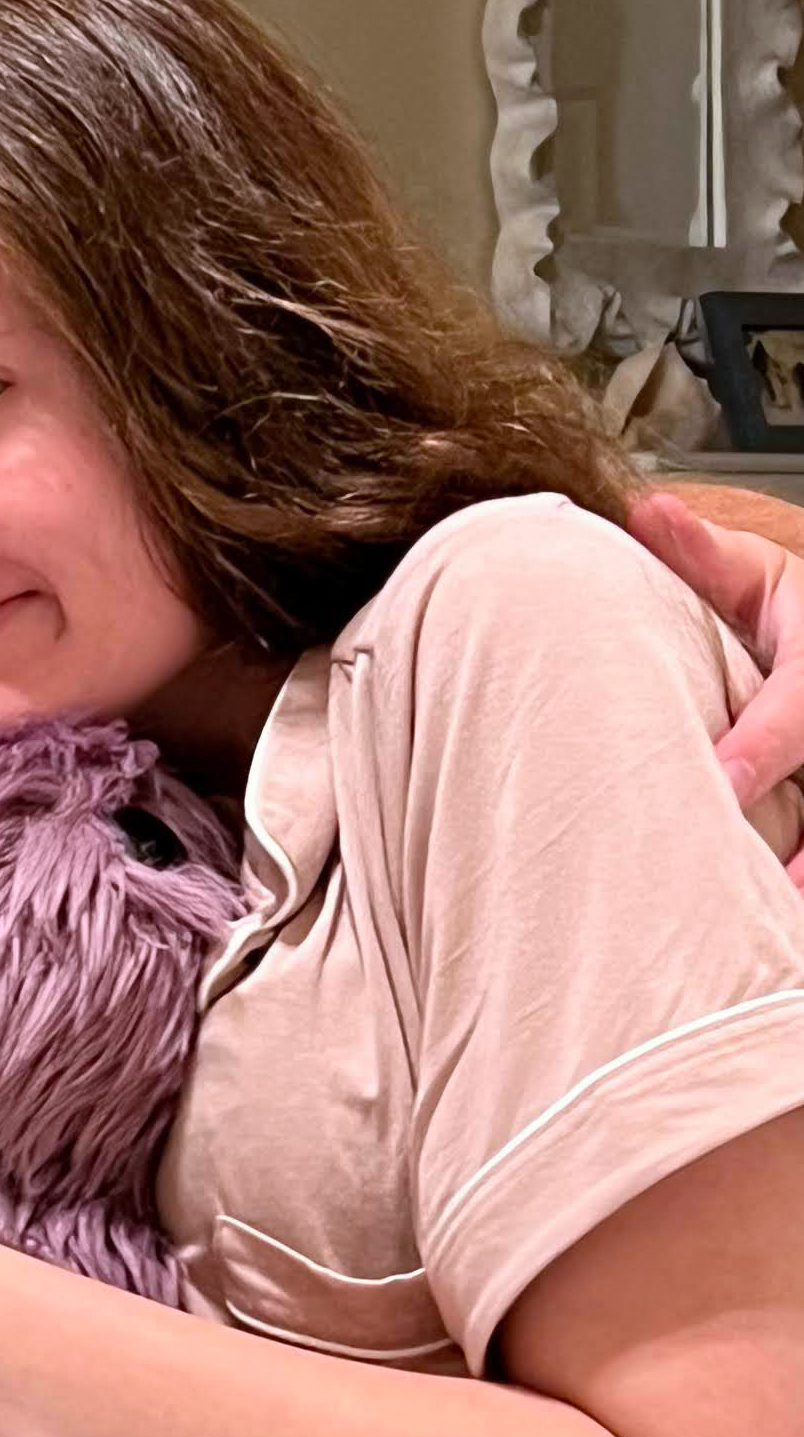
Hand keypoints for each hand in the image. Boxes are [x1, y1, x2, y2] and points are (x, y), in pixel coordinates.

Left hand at [630, 488, 803, 889]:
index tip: (718, 783)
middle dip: (803, 836)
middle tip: (750, 886)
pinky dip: (802, 889)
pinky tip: (779, 925)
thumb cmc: (789, 618)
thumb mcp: (759, 577)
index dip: (764, 745)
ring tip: (773, 920)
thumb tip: (646, 511)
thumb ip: (704, 557)